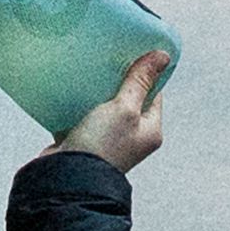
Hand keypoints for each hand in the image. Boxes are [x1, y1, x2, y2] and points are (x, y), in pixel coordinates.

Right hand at [57, 49, 172, 171]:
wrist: (67, 177)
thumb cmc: (102, 145)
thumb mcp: (125, 107)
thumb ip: (140, 81)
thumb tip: (162, 56)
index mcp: (150, 131)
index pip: (154, 94)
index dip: (145, 73)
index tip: (133, 53)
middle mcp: (131, 137)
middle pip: (128, 99)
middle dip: (117, 80)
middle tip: (108, 58)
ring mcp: (107, 139)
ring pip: (104, 107)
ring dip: (96, 92)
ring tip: (88, 70)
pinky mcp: (84, 140)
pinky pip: (83, 115)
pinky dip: (78, 104)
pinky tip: (71, 89)